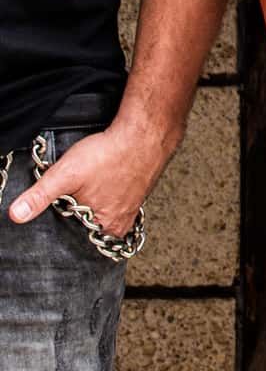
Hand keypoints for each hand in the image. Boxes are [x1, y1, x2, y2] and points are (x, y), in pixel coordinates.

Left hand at [9, 118, 166, 236]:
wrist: (144, 134)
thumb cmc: (111, 154)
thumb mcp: (66, 175)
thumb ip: (39, 196)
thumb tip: (16, 215)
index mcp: (106, 226)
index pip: (75, 236)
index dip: (64, 219)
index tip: (65, 204)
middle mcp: (121, 223)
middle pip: (88, 226)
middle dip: (79, 212)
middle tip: (80, 190)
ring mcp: (132, 209)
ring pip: (102, 213)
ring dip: (94, 202)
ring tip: (94, 183)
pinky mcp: (137, 195)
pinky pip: (116, 201)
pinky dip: (108, 194)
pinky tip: (106, 180)